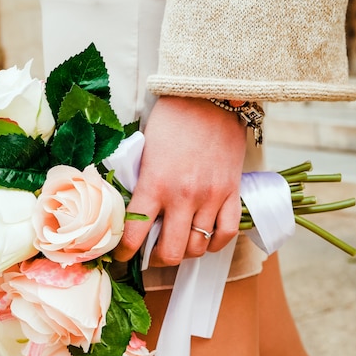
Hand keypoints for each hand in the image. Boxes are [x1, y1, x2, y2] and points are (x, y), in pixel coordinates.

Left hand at [113, 96, 246, 266]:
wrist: (208, 95)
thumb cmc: (171, 119)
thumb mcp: (145, 151)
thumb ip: (141, 184)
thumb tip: (134, 213)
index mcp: (154, 184)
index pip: (134, 235)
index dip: (125, 252)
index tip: (122, 256)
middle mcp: (183, 196)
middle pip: (171, 252)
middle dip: (157, 260)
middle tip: (152, 254)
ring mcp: (210, 196)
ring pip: (199, 247)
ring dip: (186, 251)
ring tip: (179, 243)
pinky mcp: (232, 192)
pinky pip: (226, 234)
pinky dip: (215, 243)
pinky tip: (205, 238)